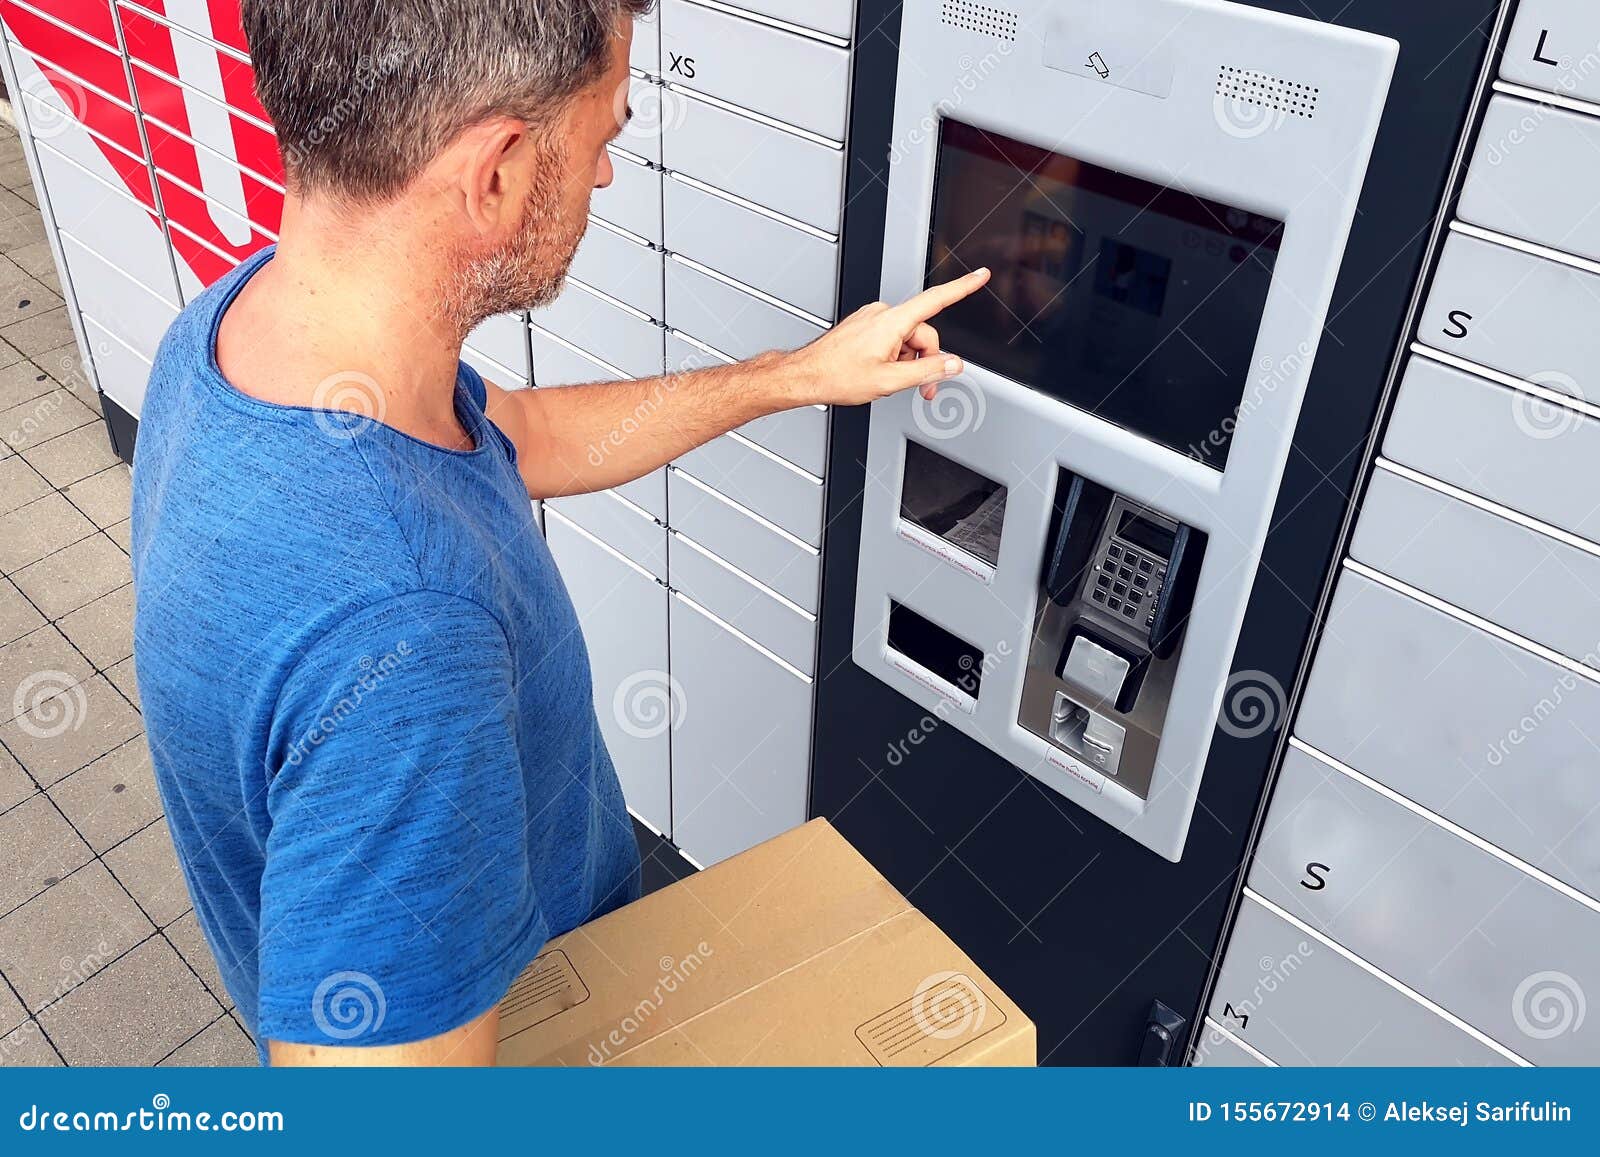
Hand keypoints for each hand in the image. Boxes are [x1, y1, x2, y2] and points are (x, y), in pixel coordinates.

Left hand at [778, 268, 991, 406]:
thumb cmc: (837, 376)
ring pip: (908, 340)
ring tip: (892, 382)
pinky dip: (895, 357)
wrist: (806, 375)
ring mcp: (872, 319)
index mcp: (891, 322)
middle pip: (923, 334)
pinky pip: (892, 339)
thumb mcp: (889, 381)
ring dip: (909, 362)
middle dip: (926, 361)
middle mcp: (883, 314)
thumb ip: (926, 372)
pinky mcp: (865, 327)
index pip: (935, 300)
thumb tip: (953, 364)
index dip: (963, 287)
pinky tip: (880, 371)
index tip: (980, 276)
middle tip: (923, 389)